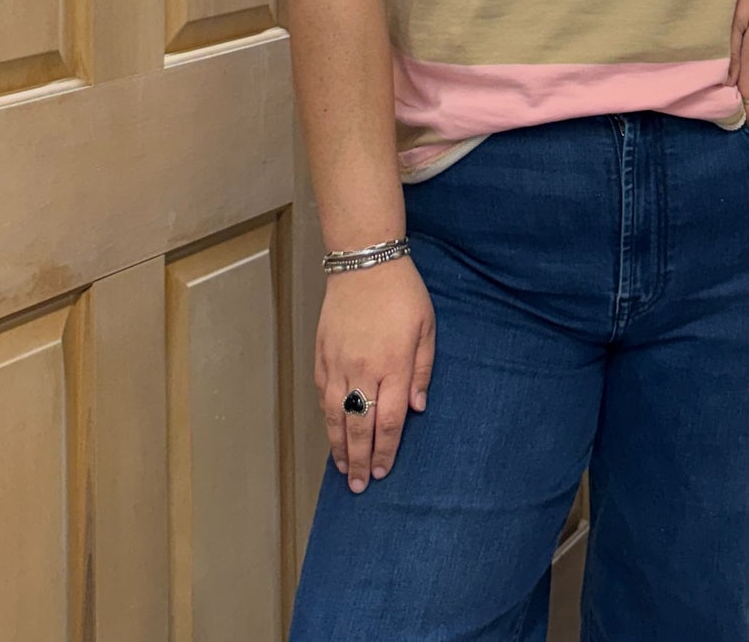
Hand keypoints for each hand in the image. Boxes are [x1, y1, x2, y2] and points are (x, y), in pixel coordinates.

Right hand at [316, 255, 435, 491]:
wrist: (364, 262)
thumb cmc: (402, 293)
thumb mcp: (426, 328)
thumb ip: (422, 370)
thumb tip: (416, 409)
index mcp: (393, 365)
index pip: (388, 421)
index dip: (385, 451)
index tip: (383, 472)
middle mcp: (363, 369)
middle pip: (359, 427)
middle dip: (359, 460)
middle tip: (359, 486)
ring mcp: (338, 363)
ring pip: (334, 416)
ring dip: (338, 446)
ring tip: (343, 468)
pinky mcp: (322, 354)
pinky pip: (323, 394)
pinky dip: (326, 417)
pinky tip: (331, 430)